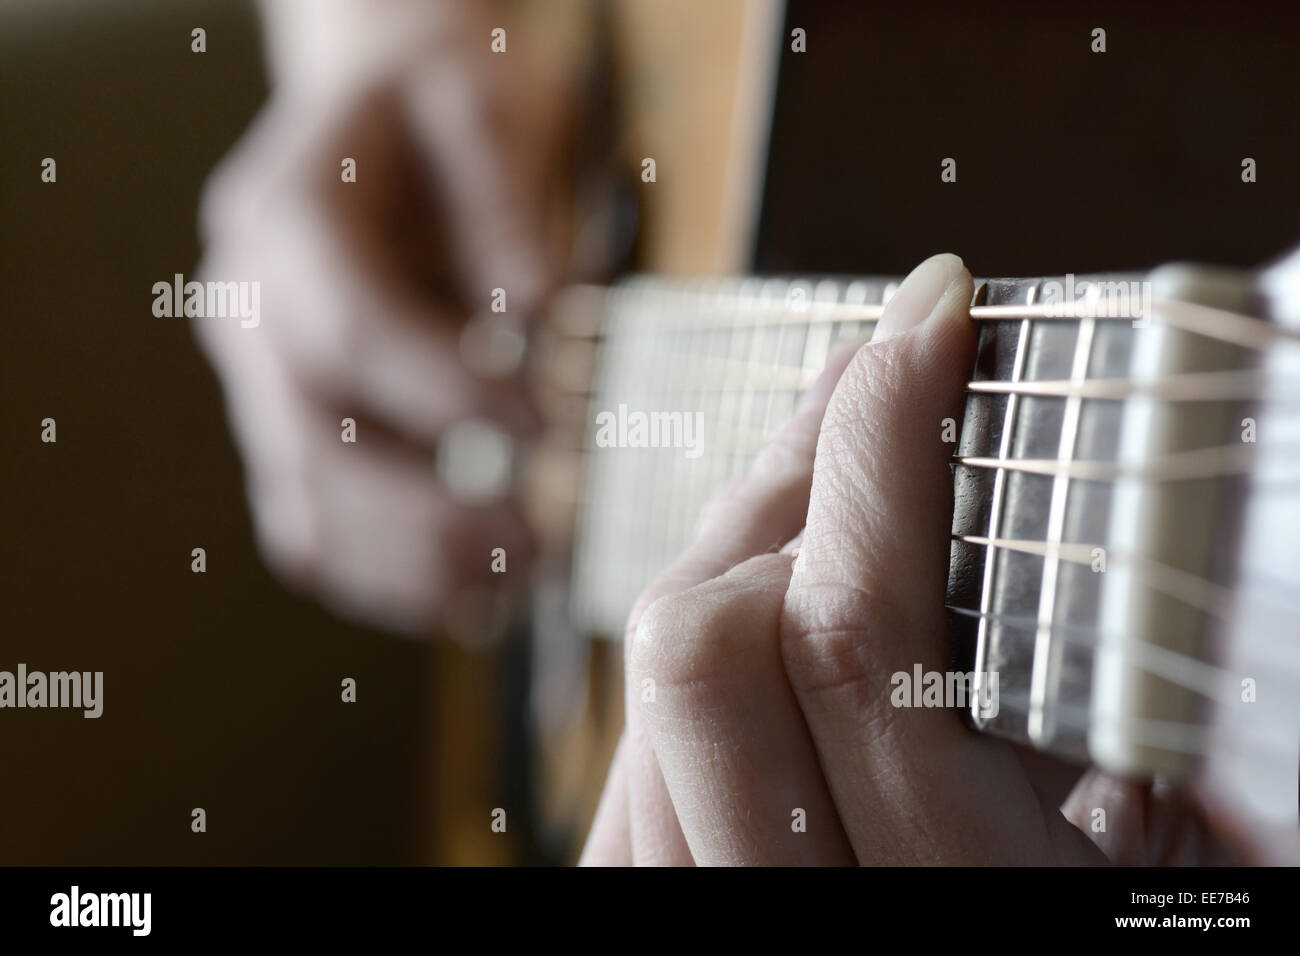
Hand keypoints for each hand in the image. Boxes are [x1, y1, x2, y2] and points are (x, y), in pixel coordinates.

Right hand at [193, 1, 567, 634]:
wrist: (383, 125)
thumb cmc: (437, 113)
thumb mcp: (480, 106)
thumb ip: (503, 205)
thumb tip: (538, 313)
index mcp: (279, 220)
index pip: (351, 331)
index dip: (448, 393)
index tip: (548, 427)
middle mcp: (248, 313)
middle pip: (314, 444)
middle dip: (431, 511)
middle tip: (541, 539)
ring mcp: (259, 385)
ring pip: (307, 511)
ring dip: (413, 566)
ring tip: (520, 578)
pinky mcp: (289, 437)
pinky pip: (320, 533)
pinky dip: (393, 579)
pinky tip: (478, 592)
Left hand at [582, 254, 1234, 864]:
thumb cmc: (1073, 924)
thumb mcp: (1141, 873)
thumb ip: (1132, 749)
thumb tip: (1162, 572)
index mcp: (942, 892)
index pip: (847, 626)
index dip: (881, 442)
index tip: (931, 318)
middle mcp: (770, 896)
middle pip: (702, 629)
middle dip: (801, 481)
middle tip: (889, 396)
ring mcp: (673, 884)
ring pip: (655, 652)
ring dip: (758, 529)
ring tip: (847, 475)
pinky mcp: (631, 872)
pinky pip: (641, 706)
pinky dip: (720, 608)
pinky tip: (789, 583)